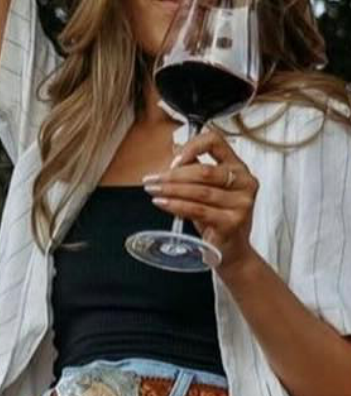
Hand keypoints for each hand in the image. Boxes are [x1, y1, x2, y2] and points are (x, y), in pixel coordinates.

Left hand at [142, 125, 258, 274]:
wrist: (231, 253)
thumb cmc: (217, 221)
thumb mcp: (207, 193)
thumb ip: (195, 171)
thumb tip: (174, 150)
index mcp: (238, 168)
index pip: (216, 142)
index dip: (192, 147)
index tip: (172, 161)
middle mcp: (244, 181)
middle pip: (204, 171)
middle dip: (172, 175)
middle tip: (151, 180)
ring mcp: (241, 202)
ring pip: (199, 191)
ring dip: (171, 190)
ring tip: (153, 190)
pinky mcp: (232, 221)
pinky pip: (198, 210)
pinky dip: (177, 206)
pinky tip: (162, 203)